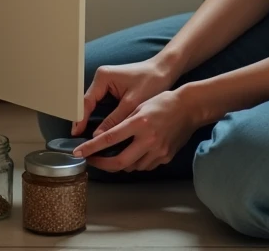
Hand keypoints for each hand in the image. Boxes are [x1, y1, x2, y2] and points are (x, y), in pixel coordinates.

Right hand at [72, 58, 176, 136]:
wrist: (165, 70)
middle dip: (83, 121)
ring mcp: (106, 83)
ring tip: (87, 139)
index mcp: (103, 77)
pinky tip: (100, 131)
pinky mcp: (112, 89)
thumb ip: (114, 120)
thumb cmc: (152, 81)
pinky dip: (101, 117)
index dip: (80, 119)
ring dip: (91, 119)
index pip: (86, 101)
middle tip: (79, 140)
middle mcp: (101, 78)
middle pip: (87, 103)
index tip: (76, 135)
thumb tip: (98, 138)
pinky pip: (102, 105)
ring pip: (94, 105)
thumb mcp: (132, 103)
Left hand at [72, 88, 203, 172]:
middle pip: (119, 161)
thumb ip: (124, 123)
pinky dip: (135, 163)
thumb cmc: (163, 102)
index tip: (79, 152)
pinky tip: (132, 154)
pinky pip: (145, 166)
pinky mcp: (165, 157)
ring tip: (112, 156)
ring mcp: (158, 151)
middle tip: (92, 161)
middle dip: (102, 164)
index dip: (91, 148)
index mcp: (139, 123)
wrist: (190, 108)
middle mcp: (148, 140)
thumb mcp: (140, 106)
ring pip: (131, 167)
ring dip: (120, 164)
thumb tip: (107, 138)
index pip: (109, 139)